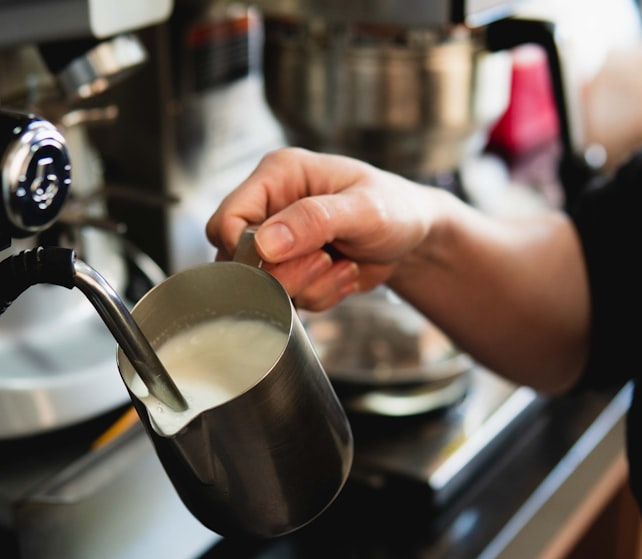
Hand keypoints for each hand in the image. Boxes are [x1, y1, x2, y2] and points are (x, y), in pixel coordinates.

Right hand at [205, 147, 447, 309]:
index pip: (227, 218)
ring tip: (342, 265)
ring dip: (306, 286)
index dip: (243, 247)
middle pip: (237, 259)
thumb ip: (314, 220)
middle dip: (283, 273)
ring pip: (262, 285)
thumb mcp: (363, 210)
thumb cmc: (395, 208)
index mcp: (278, 176)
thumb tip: (265, 244)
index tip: (279, 258)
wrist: (415, 236)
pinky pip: (288, 298)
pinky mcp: (291, 269)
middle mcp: (271, 207)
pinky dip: (318, 296)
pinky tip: (344, 274)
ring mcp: (279, 241)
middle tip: (325, 261)